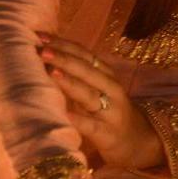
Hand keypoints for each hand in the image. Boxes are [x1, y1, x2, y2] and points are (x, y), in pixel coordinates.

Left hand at [38, 35, 162, 170]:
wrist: (137, 142)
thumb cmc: (109, 112)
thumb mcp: (98, 89)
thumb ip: (78, 75)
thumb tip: (45, 56)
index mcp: (106, 74)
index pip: (84, 54)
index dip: (63, 44)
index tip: (40, 37)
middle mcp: (111, 89)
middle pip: (87, 70)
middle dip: (64, 59)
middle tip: (41, 51)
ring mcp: (112, 112)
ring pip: (90, 94)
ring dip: (70, 82)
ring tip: (51, 72)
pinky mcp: (108, 134)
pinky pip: (92, 126)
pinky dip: (79, 119)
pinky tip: (65, 114)